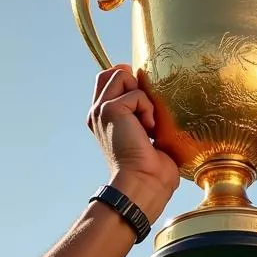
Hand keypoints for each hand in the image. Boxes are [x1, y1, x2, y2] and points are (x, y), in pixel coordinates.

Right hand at [87, 66, 179, 215]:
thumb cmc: (152, 170)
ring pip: (121, 74)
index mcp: (104, 119)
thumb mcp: (149, 134)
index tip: (146, 108)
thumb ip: (145, 111)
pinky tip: (148, 131)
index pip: (111, 80)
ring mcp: (101, 110)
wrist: (144, 185)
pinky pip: (137, 93)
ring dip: (143, 97)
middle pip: (113, 71)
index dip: (131, 82)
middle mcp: (98, 113)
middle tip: (146, 113)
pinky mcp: (110, 110)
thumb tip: (158, 95)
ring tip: (147, 124)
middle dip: (134, 82)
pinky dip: (148, 109)